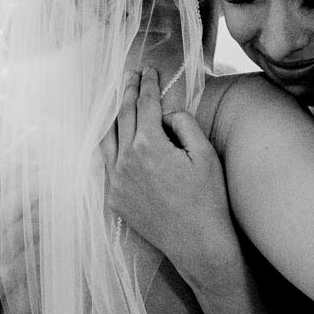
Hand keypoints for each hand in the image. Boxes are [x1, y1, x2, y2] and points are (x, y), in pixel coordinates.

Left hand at [101, 68, 229, 263]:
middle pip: (124, 117)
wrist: (198, 243)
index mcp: (149, 146)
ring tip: (122, 100)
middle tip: (133, 76)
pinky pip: (106, 163)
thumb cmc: (208, 198)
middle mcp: (126, 161)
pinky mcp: (114, 198)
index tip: (150, 70)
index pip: (146, 105)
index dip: (149, 85)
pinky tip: (114, 136)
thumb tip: (167, 114)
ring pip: (108, 138)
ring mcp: (116, 182)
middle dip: (129, 93)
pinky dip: (109, 143)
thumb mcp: (205, 154)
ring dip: (115, 116)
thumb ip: (184, 124)